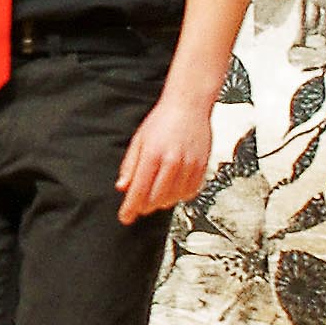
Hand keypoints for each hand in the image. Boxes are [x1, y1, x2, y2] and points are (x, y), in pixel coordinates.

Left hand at [116, 89, 214, 224]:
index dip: (131, 208)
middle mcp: (173, 162)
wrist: (189, 106)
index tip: (125, 218)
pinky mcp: (203, 166)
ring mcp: (190, 165)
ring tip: (155, 195)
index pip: (139, 190)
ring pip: (174, 198)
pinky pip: (191, 192)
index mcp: (153, 155)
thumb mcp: (139, 140)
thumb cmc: (162, 120)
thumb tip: (123, 187)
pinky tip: (173, 189)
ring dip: (162, 202)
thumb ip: (130, 166)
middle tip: (138, 206)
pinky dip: (180, 196)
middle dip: (145, 206)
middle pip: (157, 198)